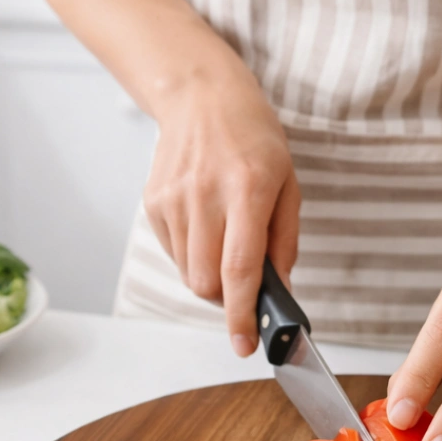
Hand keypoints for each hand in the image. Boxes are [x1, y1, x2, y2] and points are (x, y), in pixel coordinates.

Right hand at [143, 50, 299, 356]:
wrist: (201, 96)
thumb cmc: (254, 140)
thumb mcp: (287, 185)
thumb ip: (284, 242)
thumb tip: (279, 291)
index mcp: (249, 189)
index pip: (241, 268)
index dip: (242, 314)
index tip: (245, 344)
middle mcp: (206, 195)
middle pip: (208, 281)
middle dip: (228, 299)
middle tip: (245, 287)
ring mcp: (174, 199)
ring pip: (190, 274)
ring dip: (211, 279)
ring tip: (226, 246)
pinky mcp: (154, 203)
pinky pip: (175, 254)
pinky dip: (193, 256)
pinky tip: (206, 227)